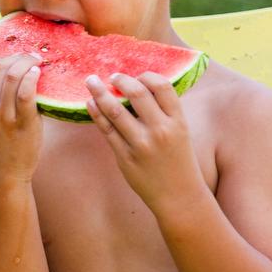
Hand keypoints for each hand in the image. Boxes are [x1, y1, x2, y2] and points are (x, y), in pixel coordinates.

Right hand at [0, 53, 43, 181]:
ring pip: (13, 75)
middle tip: (32, 57)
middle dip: (18, 57)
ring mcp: (2, 116)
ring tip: (39, 63)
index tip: (16, 58)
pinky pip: (27, 92)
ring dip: (28, 63)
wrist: (2, 176)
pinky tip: (39, 74)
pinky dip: (34, 77)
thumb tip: (11, 73)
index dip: (1, 56)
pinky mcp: (22, 123)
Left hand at [84, 72, 205, 211]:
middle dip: (120, 80)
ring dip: (100, 92)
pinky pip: (106, 130)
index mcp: (178, 122)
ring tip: (91, 82)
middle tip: (111, 76)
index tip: (136, 75)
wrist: (179, 196)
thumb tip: (139, 87)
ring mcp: (141, 145)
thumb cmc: (179, 161)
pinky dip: (96, 113)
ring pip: (115, 111)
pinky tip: (90, 103)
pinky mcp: (125, 157)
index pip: (162, 87)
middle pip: (137, 94)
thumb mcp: (181, 133)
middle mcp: (160, 131)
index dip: (146, 75)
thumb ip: (163, 112)